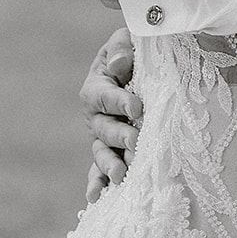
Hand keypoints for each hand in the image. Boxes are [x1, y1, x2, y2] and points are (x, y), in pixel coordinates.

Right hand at [80, 28, 142, 199]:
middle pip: (104, 129)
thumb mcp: (126, 40)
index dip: (120, 102)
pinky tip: (96, 197)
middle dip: (120, 136)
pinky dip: (97, 183)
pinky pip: (100, 171)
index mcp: (96, 87)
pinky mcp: (109, 152)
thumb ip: (121, 48)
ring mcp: (101, 137)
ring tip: (121, 175)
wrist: (141, 67)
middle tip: (136, 141)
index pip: (106, 96)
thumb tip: (118, 65)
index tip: (138, 107)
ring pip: (101, 153)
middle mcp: (95, 115)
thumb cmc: (133, 52)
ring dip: (109, 165)